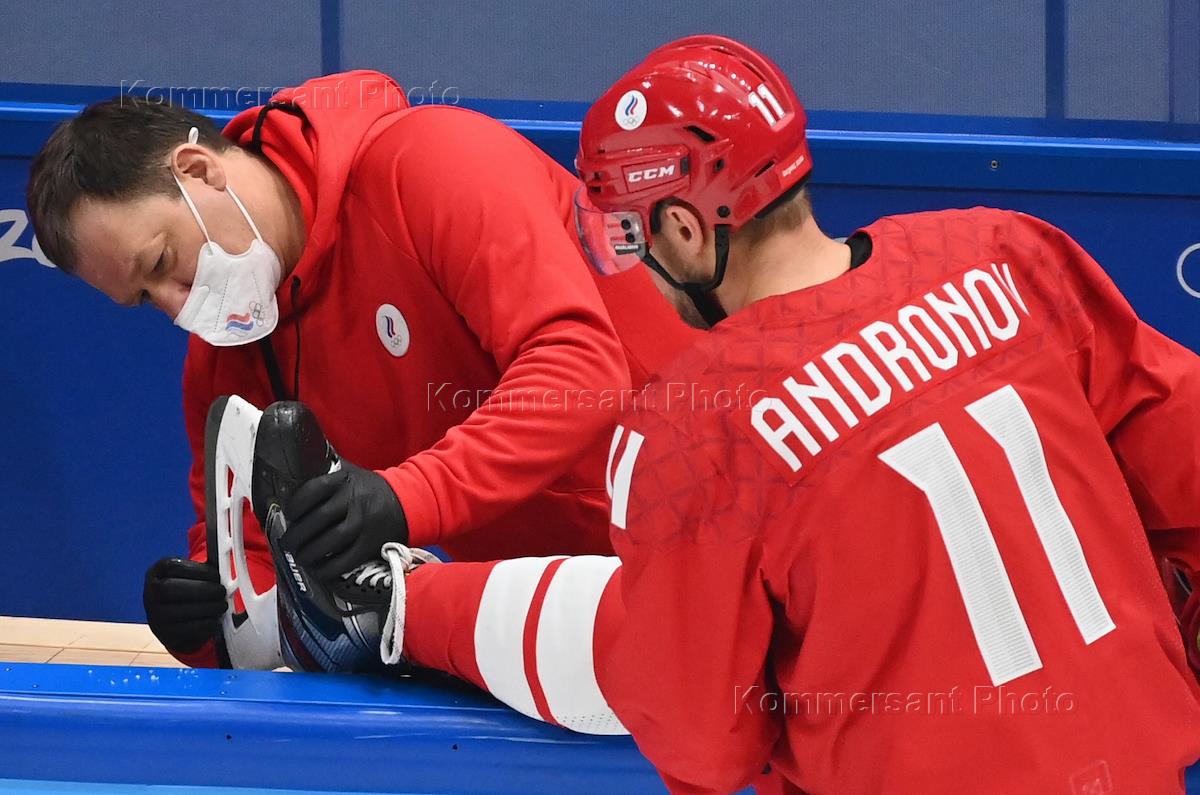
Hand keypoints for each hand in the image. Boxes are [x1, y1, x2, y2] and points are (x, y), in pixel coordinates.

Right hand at [143, 557, 226, 653]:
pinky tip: (215, 619)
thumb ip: (207, 569)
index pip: (171, 566)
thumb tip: (230, 564)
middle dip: (200, 590)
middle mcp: (150, 593)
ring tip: (222, 605)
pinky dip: (203, 625)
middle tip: (221, 591)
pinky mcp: (164, 634)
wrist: (176, 619)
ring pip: (175, 612)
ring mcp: (154, 615)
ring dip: (205, 608)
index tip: (216, 574)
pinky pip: (182, 630)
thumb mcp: (193, 575)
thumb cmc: (190, 590)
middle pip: (169, 589)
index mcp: (158, 572)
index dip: (195, 570)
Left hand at [284, 461, 408, 582]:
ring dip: (308, 553)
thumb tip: (293, 478)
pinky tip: (318, 569)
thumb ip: (326, 476)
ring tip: (300, 556)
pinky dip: (327, 569)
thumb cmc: (371, 490)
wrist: (408, 501)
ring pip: (329, 542)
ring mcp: (364, 524)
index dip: (295, 506)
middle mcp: (354, 501)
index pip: (312, 491)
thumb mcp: (351, 474)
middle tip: (287, 542)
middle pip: (317, 520)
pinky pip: (344, 561)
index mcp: (345, 481)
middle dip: (296, 535)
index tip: (289, 515)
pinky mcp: (371, 544)